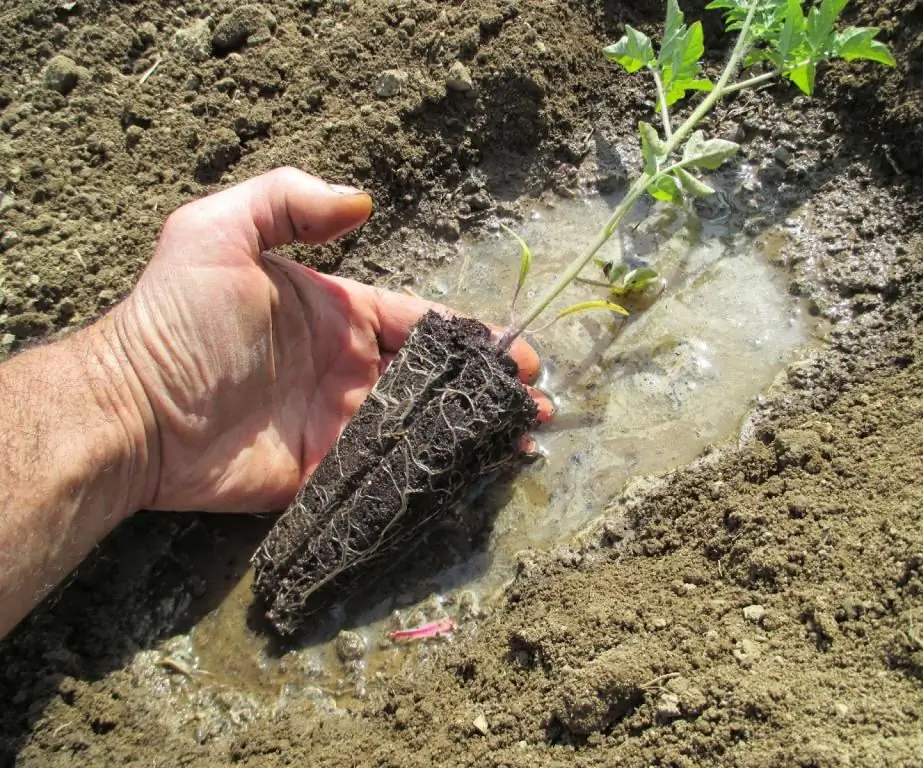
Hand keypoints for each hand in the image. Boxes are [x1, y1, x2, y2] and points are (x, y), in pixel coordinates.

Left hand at [110, 167, 547, 512]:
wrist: (132, 411)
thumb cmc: (178, 319)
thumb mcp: (219, 232)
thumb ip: (288, 201)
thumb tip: (364, 202)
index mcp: (337, 314)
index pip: (419, 323)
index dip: (471, 337)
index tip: (518, 353)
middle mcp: (346, 369)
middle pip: (432, 379)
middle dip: (486, 389)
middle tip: (537, 404)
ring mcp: (337, 424)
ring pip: (419, 427)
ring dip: (471, 433)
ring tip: (522, 442)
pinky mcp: (323, 474)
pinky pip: (384, 473)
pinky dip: (430, 475)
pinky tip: (473, 479)